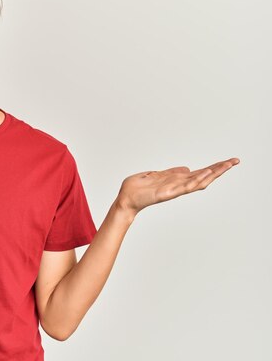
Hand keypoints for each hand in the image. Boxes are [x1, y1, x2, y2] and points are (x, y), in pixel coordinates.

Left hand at [116, 157, 239, 214]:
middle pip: (204, 176)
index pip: (198, 172)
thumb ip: (171, 172)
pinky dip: (197, 180)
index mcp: (176, 180)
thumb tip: (186, 168)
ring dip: (213, 173)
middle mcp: (178, 185)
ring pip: (199, 181)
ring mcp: (175, 190)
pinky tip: (207, 173)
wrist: (125, 199)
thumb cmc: (137, 188)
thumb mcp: (155, 175)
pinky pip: (186, 187)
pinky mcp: (168, 193)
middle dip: (220, 169)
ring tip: (226, 165)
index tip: (228, 161)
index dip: (213, 167)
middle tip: (236, 161)